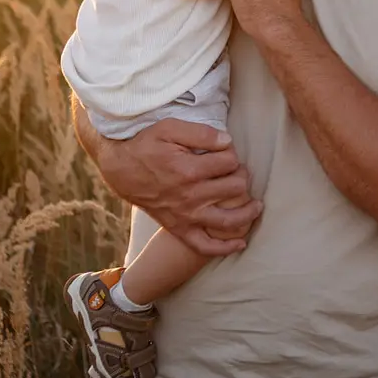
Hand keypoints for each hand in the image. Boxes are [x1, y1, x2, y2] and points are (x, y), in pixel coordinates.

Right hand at [73, 102, 260, 254]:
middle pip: (235, 188)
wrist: (120, 169)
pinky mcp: (179, 228)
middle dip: (241, 176)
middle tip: (237, 171)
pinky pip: (205, 246)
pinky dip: (225, 248)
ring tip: (256, 205)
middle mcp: (190, 196)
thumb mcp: (168, 128)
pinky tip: (241, 243)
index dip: (232, 153)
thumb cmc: (146, 145)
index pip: (230, 162)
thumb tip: (228, 141)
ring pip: (229, 220)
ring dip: (248, 212)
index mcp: (189, 170)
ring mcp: (186, 216)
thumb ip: (200, 133)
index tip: (224, 151)